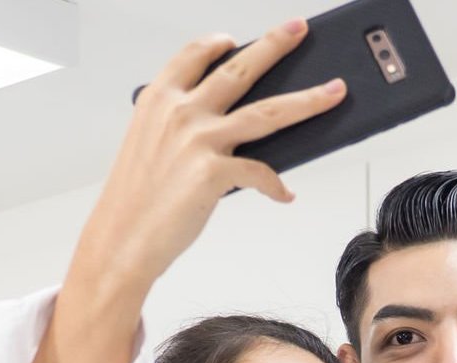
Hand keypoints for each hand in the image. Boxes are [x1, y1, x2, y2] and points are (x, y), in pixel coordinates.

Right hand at [71, 21, 347, 297]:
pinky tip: (284, 194)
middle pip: (240, 69)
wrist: (122, 239)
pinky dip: (276, 186)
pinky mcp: (214, 172)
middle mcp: (181, 112)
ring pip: (269, 112)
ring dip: (308, 100)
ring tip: (334, 91)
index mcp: (159, 100)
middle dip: (276, 44)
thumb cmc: (134, 200)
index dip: (217, 43)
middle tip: (300, 30)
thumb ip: (180, 126)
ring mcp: (199, 139)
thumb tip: (229, 126)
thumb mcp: (148, 146)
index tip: (235, 38)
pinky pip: (262, 173)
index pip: (194, 55)